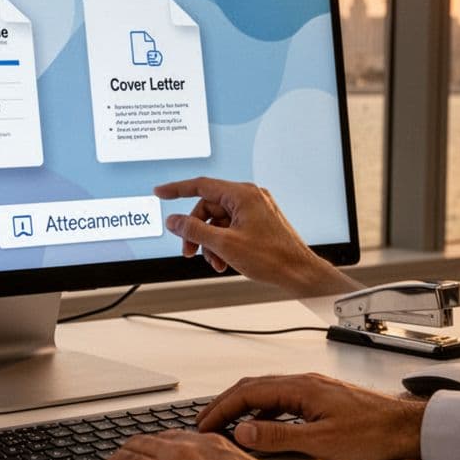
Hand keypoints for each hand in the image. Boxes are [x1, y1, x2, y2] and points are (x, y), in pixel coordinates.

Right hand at [153, 177, 360, 296]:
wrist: (299, 273)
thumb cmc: (272, 258)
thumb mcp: (224, 244)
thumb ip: (194, 230)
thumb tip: (174, 221)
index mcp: (243, 195)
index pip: (201, 186)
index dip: (177, 189)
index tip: (160, 192)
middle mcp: (249, 198)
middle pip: (208, 209)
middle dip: (196, 232)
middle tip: (188, 252)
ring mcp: (255, 210)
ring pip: (218, 222)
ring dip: (210, 243)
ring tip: (214, 262)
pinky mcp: (258, 223)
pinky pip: (230, 228)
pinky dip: (223, 244)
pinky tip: (224, 261)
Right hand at [197, 374, 425, 459]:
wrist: (407, 428)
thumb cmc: (372, 433)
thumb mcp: (322, 442)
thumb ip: (279, 437)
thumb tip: (243, 432)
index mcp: (300, 387)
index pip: (247, 393)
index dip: (221, 409)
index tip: (203, 424)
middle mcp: (304, 382)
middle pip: (252, 387)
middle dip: (224, 404)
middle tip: (203, 423)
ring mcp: (312, 388)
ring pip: (266, 391)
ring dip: (242, 406)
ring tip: (225, 425)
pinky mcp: (320, 397)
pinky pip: (281, 398)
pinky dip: (261, 410)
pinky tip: (260, 426)